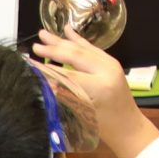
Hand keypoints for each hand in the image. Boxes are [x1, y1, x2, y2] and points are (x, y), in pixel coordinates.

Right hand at [30, 27, 152, 157]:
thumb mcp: (82, 114)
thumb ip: (64, 94)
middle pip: (75, 56)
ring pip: (82, 48)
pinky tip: (67, 30)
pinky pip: (92, 48)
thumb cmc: (105, 127)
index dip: (47, 68)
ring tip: (43, 34)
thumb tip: (43, 79)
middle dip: (53, 50)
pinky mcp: (112, 62)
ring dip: (62, 41)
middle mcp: (106, 70)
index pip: (67, 74)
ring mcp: (111, 64)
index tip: (29, 63)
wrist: (129, 127)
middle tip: (34, 47)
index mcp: (100, 87)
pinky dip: (78, 39)